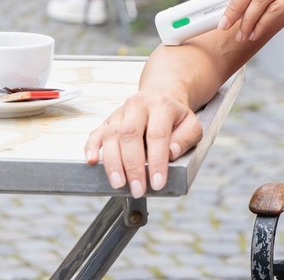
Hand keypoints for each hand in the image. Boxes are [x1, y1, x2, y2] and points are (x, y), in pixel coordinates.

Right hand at [84, 90, 203, 197]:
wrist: (161, 95)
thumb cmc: (176, 116)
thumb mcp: (192, 124)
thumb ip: (186, 139)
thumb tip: (170, 152)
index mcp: (161, 105)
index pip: (158, 134)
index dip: (157, 161)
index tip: (157, 183)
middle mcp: (138, 105)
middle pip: (130, 134)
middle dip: (133, 166)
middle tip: (137, 189)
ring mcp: (121, 112)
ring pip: (111, 135)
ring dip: (113, 162)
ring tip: (118, 184)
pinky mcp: (108, 120)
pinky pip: (96, 133)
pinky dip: (91, 147)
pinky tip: (92, 161)